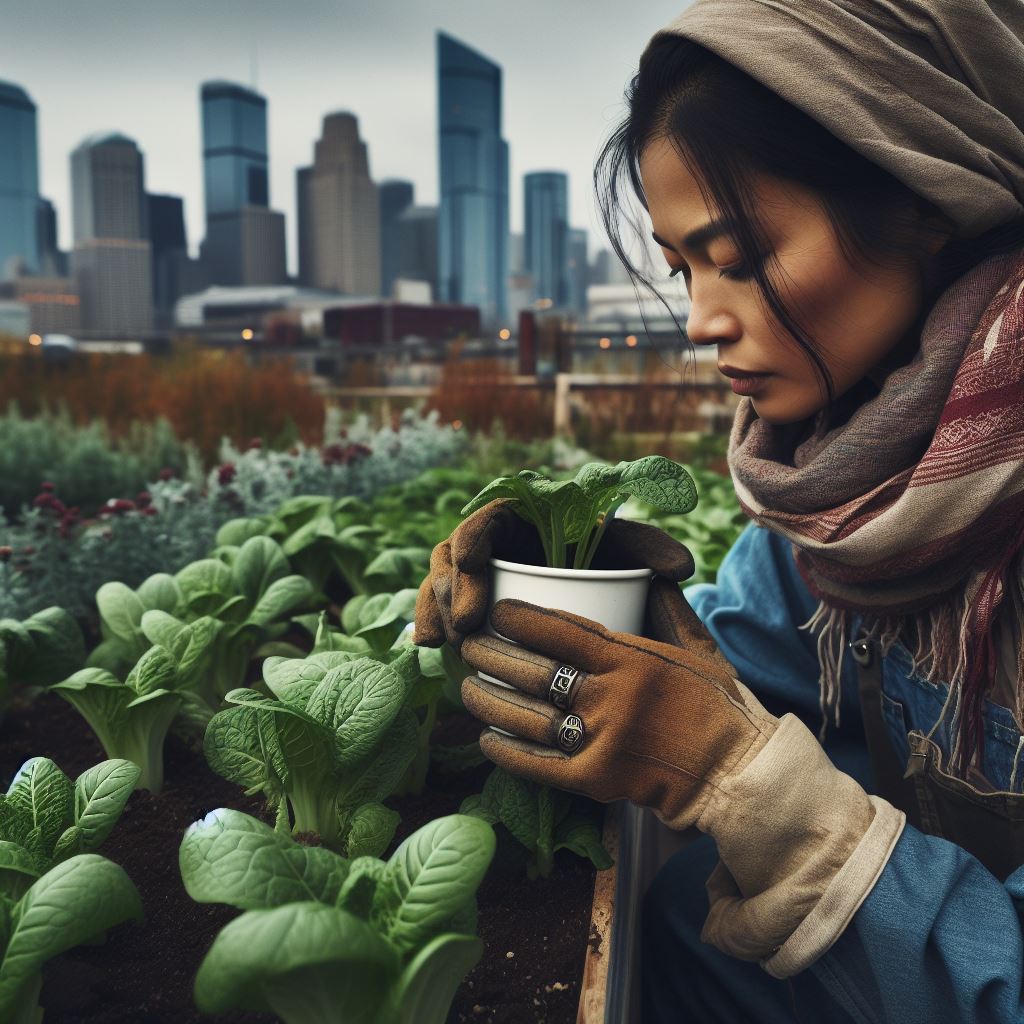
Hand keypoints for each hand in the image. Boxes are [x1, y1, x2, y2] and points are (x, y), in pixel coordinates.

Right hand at [412, 498, 697, 651]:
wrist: (605, 597)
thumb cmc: (614, 565)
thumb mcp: (633, 552)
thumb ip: (654, 549)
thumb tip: (682, 567)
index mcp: (523, 518)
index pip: (487, 518)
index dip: (473, 537)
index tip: (474, 564)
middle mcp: (494, 545)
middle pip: (454, 554)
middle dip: (453, 586)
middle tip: (469, 622)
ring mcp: (476, 578)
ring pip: (441, 582)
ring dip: (437, 608)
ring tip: (447, 642)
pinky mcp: (469, 608)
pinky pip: (441, 610)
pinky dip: (431, 624)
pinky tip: (430, 648)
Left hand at [458, 596, 777, 831]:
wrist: (736, 774)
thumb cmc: (718, 705)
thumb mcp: (697, 648)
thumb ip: (667, 609)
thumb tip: (648, 572)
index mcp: (632, 658)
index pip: (561, 630)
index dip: (520, 619)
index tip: (497, 612)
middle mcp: (612, 697)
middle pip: (534, 671)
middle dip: (491, 656)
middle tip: (470, 647)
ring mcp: (603, 741)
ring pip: (527, 716)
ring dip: (488, 702)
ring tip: (468, 690)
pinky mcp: (598, 781)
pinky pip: (539, 765)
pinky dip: (508, 751)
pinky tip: (488, 739)